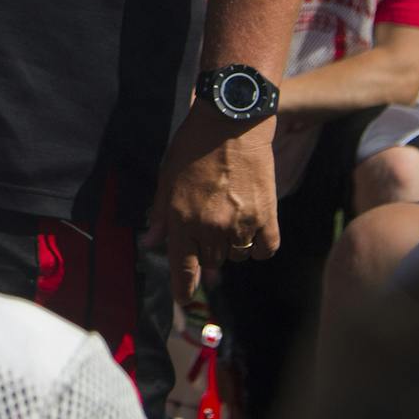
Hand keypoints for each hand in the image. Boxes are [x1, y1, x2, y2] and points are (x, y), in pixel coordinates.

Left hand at [145, 103, 279, 303]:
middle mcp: (211, 227)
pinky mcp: (267, 216)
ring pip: (236, 256)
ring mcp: (241, 224)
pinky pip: (265, 250)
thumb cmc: (193, 145)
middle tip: (207, 229)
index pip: (183, 269)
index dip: (183, 288)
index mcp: (183, 219)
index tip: (183, 298)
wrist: (231, 120)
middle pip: (212, 261)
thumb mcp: (166, 177)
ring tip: (227, 218)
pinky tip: (251, 232)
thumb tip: (151, 243)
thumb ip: (161, 215)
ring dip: (230, 246)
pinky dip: (258, 246)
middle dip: (206, 252)